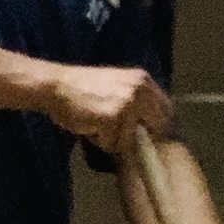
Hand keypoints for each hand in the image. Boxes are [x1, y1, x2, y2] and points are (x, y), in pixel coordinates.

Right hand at [40, 62, 173, 159]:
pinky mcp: (113, 118)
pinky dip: (101, 141)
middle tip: (124, 136)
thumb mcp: (117, 86)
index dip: (159, 126)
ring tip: (98, 126)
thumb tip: (151, 125)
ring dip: (115, 139)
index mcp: (143, 80)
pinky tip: (90, 127)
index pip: (167, 109)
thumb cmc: (83, 89)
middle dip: (142, 136)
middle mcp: (140, 90)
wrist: (57, 85)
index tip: (149, 135)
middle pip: (157, 126)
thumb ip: (137, 100)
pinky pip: (113, 144)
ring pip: (131, 139)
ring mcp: (127, 104)